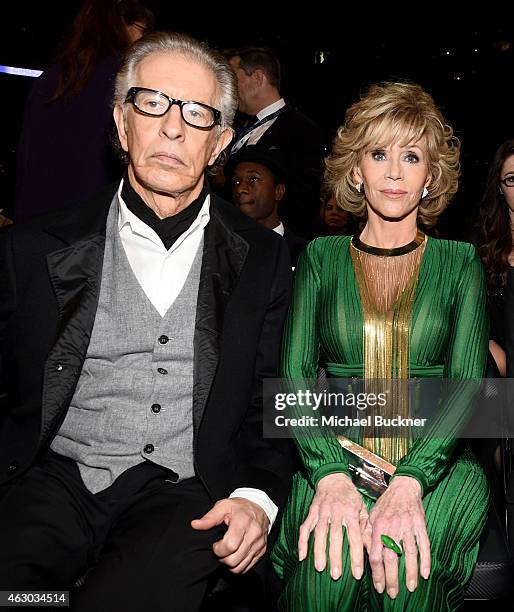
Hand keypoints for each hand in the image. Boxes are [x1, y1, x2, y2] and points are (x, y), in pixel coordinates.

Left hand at [191, 497, 268, 573]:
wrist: (259, 508)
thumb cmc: (239, 507)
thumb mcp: (223, 506)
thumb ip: (209, 517)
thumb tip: (195, 525)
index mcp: (243, 522)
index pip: (230, 545)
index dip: (218, 549)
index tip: (215, 545)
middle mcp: (253, 535)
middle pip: (234, 560)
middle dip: (222, 559)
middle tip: (219, 550)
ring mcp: (259, 545)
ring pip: (240, 567)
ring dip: (229, 564)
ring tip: (226, 553)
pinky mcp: (262, 552)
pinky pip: (247, 568)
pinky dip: (238, 566)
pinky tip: (234, 556)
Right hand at [299, 473, 367, 579]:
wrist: (333, 478)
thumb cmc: (350, 496)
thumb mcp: (363, 509)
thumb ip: (366, 528)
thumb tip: (372, 548)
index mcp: (351, 512)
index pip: (355, 537)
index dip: (356, 556)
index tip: (357, 573)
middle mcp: (336, 512)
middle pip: (335, 537)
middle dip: (335, 557)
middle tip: (336, 575)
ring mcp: (322, 512)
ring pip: (319, 533)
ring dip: (319, 551)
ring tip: (320, 568)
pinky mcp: (311, 512)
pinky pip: (305, 527)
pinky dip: (302, 542)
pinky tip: (302, 556)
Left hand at [362, 476, 429, 598]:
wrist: (404, 487)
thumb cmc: (386, 503)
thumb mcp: (372, 515)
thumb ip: (366, 532)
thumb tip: (362, 550)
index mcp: (378, 526)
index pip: (375, 555)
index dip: (376, 573)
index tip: (378, 586)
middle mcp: (392, 527)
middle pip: (392, 558)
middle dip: (392, 579)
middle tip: (392, 593)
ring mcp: (408, 527)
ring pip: (409, 554)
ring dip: (409, 573)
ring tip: (409, 587)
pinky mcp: (420, 526)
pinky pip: (424, 545)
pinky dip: (425, 560)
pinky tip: (425, 573)